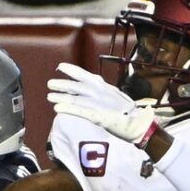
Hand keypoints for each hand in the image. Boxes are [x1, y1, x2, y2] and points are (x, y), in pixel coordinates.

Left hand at [47, 63, 162, 146]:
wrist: (139, 123)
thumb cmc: (127, 112)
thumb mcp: (113, 96)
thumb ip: (101, 91)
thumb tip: (92, 86)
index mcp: (104, 87)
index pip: (86, 75)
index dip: (72, 70)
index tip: (60, 66)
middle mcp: (100, 93)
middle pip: (77, 87)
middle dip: (62, 84)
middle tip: (50, 83)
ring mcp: (99, 104)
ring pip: (76, 98)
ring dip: (61, 97)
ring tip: (49, 97)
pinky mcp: (98, 116)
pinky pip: (80, 111)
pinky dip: (68, 109)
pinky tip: (57, 109)